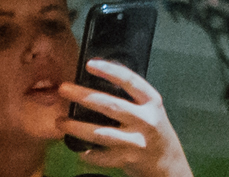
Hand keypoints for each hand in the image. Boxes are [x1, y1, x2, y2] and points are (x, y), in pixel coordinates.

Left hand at [65, 61, 190, 176]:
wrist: (169, 163)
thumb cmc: (155, 131)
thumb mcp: (151, 110)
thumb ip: (132, 99)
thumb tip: (99, 82)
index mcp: (152, 102)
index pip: (130, 81)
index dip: (110, 71)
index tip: (90, 64)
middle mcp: (145, 120)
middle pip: (110, 105)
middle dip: (84, 96)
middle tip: (63, 89)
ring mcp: (136, 141)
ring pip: (101, 133)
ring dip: (77, 127)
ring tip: (59, 122)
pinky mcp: (127, 160)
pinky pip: (101, 156)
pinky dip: (87, 153)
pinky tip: (78, 149)